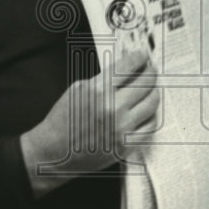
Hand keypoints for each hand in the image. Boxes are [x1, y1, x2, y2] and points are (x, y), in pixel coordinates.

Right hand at [20, 48, 159, 195]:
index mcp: (98, 90)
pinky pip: (150, 125)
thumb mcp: (77, 90)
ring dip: (154, 92)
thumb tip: (125, 69)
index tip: (143, 56)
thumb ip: (102, 79)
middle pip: (146, 82)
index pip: (129, 66)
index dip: (140, 58)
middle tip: (150, 69)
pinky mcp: (126, 145)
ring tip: (151, 88)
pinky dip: (151, 115)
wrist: (54, 152)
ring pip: (152, 103)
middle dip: (150, 72)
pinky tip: (147, 110)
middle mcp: (112, 108)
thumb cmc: (63, 121)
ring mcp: (122, 128)